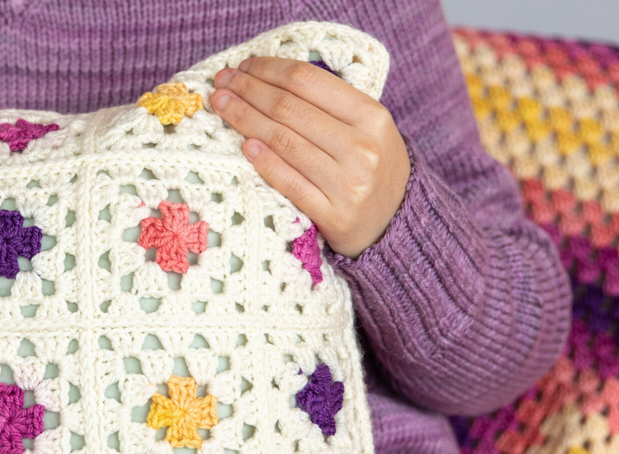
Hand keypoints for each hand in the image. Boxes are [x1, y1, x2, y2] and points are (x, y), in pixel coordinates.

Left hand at [211, 58, 409, 258]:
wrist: (396, 222)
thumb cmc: (372, 166)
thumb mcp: (367, 127)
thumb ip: (330, 104)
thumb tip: (271, 77)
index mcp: (371, 116)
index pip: (308, 81)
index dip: (269, 70)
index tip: (244, 66)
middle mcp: (362, 147)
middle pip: (290, 109)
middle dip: (249, 91)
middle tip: (222, 82)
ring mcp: (349, 184)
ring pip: (284, 142)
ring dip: (246, 120)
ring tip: (222, 106)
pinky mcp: (334, 216)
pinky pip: (290, 183)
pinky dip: (265, 162)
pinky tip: (244, 146)